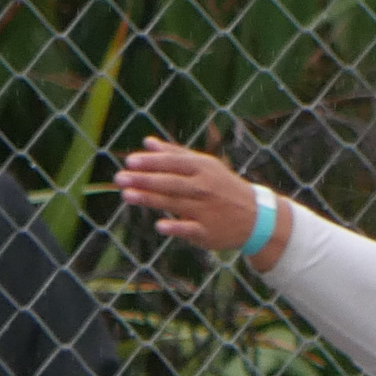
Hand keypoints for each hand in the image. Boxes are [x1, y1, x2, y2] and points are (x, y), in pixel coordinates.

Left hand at [115, 139, 288, 263]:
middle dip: (144, 179)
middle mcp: (204, 187)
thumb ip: (175, 154)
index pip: (173, 163)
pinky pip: (189, 229)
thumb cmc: (223, 187)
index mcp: (203, 168)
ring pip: (174, 203)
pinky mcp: (207, 232)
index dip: (151, 162)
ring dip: (150, 199)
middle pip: (170, 182)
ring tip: (126, 195)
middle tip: (119, 178)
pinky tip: (159, 225)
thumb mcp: (205, 166)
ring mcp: (206, 210)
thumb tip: (147, 143)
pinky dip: (176, 227)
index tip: (130, 161)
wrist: (256, 217)